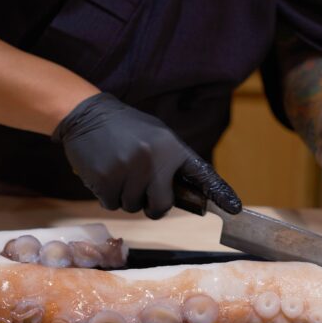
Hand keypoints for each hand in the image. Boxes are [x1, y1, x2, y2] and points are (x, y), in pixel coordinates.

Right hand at [53, 93, 240, 218]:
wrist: (86, 113)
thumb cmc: (126, 129)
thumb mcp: (156, 136)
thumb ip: (171, 162)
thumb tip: (185, 194)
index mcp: (171, 147)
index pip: (201, 174)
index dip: (219, 193)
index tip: (235, 209)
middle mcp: (154, 159)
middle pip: (161, 206)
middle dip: (152, 205)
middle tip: (142, 191)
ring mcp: (129, 169)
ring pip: (133, 206)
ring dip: (126, 197)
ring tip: (119, 170)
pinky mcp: (106, 178)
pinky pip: (111, 204)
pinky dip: (107, 195)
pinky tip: (105, 172)